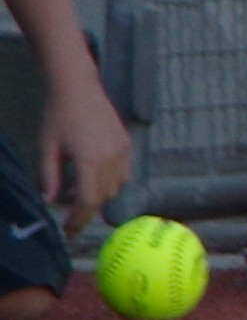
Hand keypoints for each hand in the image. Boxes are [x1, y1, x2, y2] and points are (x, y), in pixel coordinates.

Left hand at [41, 70, 131, 228]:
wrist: (79, 88)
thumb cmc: (58, 116)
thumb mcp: (47, 148)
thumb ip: (49, 176)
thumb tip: (49, 202)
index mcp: (90, 160)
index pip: (88, 200)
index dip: (78, 219)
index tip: (69, 231)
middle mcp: (111, 157)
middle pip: (103, 196)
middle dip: (85, 207)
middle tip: (66, 208)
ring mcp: (122, 150)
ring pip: (116, 186)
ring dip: (99, 194)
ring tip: (78, 189)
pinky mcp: (127, 143)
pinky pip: (124, 172)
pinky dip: (110, 181)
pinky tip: (94, 174)